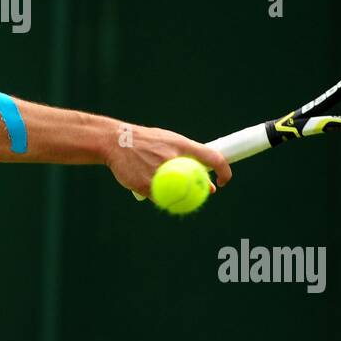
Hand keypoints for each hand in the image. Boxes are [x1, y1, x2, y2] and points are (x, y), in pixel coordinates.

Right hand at [103, 123, 231, 199]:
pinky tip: (154, 189)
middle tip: (202, 191)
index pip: (212, 158)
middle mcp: (173, 157)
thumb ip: (188, 158)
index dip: (224, 171)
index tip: (224, 181)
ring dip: (179, 194)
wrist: (115, 141)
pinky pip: (160, 198)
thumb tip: (210, 184)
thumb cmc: (146, 142)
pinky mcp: (146, 185)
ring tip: (171, 186)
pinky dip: (161, 197)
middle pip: (197, 180)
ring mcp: (159, 172)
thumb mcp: (169, 142)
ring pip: (179, 193)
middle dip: (201, 189)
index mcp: (181, 144)